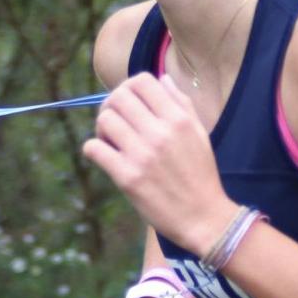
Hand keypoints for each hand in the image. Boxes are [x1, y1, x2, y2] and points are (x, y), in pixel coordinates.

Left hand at [83, 73, 238, 253]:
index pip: (142, 82)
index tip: (129, 104)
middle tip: (114, 123)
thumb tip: (163, 79)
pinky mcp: (127, 177)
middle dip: (111, 106)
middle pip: (118, 97)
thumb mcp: (199, 134)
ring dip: (101, 128)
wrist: (204, 217)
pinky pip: (94, 149)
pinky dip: (93, 149)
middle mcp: (160, 132)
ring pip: (104, 120)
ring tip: (110, 141)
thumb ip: (182, 104)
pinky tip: (104, 157)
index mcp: (178, 119)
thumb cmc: (201, 175)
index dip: (129, 88)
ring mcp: (142, 155)